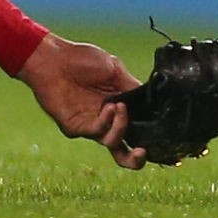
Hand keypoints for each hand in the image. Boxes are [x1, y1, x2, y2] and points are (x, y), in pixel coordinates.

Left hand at [16, 32, 146, 169]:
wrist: (52, 57)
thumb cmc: (81, 60)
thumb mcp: (115, 71)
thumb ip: (133, 89)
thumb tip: (155, 103)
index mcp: (118, 109)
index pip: (137, 132)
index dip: (151, 140)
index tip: (165, 139)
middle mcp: (106, 122)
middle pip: (124, 152)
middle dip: (137, 159)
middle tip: (144, 152)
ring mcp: (90, 126)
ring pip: (113, 144)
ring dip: (121, 127)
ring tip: (119, 107)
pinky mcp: (74, 127)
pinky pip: (96, 132)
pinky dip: (107, 122)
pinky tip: (109, 106)